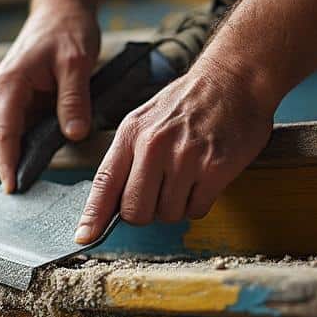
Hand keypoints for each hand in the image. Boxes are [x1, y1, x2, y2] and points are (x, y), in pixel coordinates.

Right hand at [0, 1, 100, 191]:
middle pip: (9, 139)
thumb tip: (74, 135)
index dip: (9, 164)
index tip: (13, 189)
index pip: (5, 134)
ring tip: (65, 124)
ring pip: (17, 135)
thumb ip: (74, 101)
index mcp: (8, 85)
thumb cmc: (66, 32)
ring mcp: (0, 100)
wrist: (59, 13)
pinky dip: (40, 130)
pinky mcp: (10, 102)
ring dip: (38, 139)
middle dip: (30, 154)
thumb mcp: (77, 64)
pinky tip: (59, 122)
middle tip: (59, 159)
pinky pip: (23, 127)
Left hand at [74, 57, 274, 242]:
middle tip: (157, 194)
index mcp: (132, 134)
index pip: (105, 183)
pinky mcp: (215, 168)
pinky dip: (198, 203)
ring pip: (167, 214)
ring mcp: (186, 158)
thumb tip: (109, 202)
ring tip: (185, 178)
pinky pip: (196, 210)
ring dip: (175, 206)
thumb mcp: (144, 120)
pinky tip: (203, 180)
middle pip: (135, 211)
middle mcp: (155, 146)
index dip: (93, 216)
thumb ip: (125, 158)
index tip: (83, 237)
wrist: (233, 79)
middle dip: (144, 212)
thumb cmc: (187, 103)